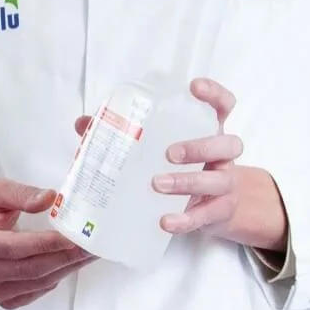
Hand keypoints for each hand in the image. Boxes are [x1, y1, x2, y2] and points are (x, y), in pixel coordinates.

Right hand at [0, 177, 95, 309]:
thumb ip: (21, 193)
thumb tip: (50, 198)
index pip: (16, 247)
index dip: (46, 244)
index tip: (72, 238)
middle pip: (32, 268)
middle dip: (65, 258)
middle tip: (91, 247)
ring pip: (39, 282)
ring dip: (67, 268)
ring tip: (88, 254)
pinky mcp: (5, 300)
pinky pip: (38, 291)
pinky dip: (57, 277)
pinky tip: (70, 263)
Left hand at [77, 78, 287, 252]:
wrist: (213, 209)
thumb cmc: (182, 168)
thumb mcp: (160, 148)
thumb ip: (124, 133)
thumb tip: (83, 122)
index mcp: (209, 131)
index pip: (223, 105)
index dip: (214, 94)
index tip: (193, 87)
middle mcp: (223, 155)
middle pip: (227, 143)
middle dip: (198, 146)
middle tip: (169, 153)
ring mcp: (225, 183)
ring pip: (218, 180)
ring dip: (188, 181)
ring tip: (157, 184)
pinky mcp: (220, 211)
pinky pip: (208, 215)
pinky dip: (186, 218)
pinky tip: (165, 221)